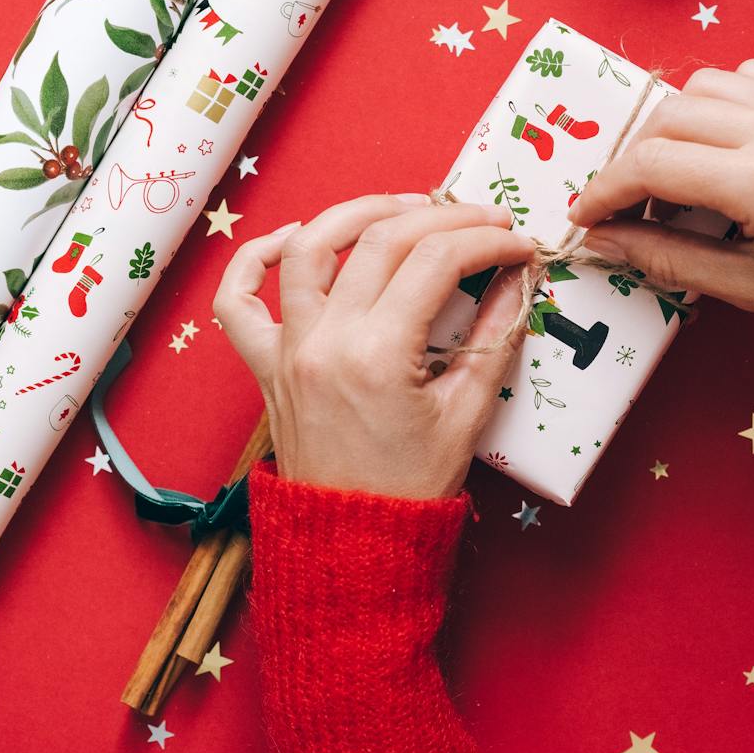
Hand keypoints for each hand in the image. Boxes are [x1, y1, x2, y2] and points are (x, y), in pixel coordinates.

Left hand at [214, 194, 536, 499]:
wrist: (355, 545)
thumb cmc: (413, 489)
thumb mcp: (468, 415)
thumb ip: (495, 339)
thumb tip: (517, 279)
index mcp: (379, 357)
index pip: (436, 261)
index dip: (486, 241)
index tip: (517, 244)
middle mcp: (325, 342)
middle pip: (381, 240)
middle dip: (442, 217)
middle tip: (482, 221)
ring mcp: (288, 350)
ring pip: (306, 249)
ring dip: (355, 213)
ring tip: (402, 207)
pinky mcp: (265, 366)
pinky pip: (236, 301)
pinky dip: (254, 258)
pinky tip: (294, 236)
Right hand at [569, 60, 753, 332]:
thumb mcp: (750, 287)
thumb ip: (669, 258)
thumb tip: (605, 240)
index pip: (653, 165)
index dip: (605, 190)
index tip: (587, 216)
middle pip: (669, 117)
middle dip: (633, 160)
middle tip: (630, 205)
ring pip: (704, 86)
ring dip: (673, 126)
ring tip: (676, 176)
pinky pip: (750, 79)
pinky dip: (718, 104)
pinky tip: (720, 147)